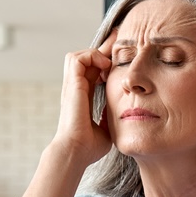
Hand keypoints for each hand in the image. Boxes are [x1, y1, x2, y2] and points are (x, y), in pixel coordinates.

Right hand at [54, 30, 116, 163]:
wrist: (77, 151)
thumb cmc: (89, 146)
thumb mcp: (106, 127)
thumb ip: (111, 117)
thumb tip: (123, 113)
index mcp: (83, 97)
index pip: (93, 71)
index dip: (105, 62)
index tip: (121, 58)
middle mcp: (76, 89)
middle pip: (86, 59)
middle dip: (103, 50)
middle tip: (120, 45)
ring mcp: (72, 86)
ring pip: (79, 55)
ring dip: (95, 53)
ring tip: (109, 62)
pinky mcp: (72, 85)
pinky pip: (78, 58)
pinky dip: (91, 56)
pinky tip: (105, 66)